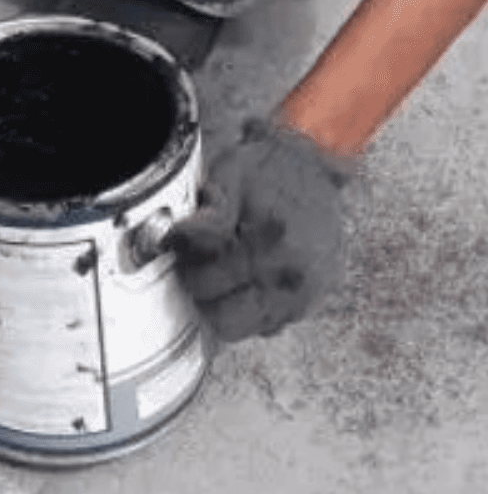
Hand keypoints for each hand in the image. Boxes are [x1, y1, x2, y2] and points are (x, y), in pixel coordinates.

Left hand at [170, 116, 356, 341]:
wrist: (318, 165)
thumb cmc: (271, 169)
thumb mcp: (232, 177)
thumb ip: (209, 216)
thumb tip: (175, 238)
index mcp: (272, 249)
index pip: (209, 286)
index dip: (187, 269)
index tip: (183, 252)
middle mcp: (291, 282)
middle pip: (225, 321)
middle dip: (205, 296)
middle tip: (199, 267)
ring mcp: (303, 298)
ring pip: (247, 328)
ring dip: (228, 305)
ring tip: (226, 269)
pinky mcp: (310, 303)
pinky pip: (269, 324)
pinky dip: (251, 307)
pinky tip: (248, 276)